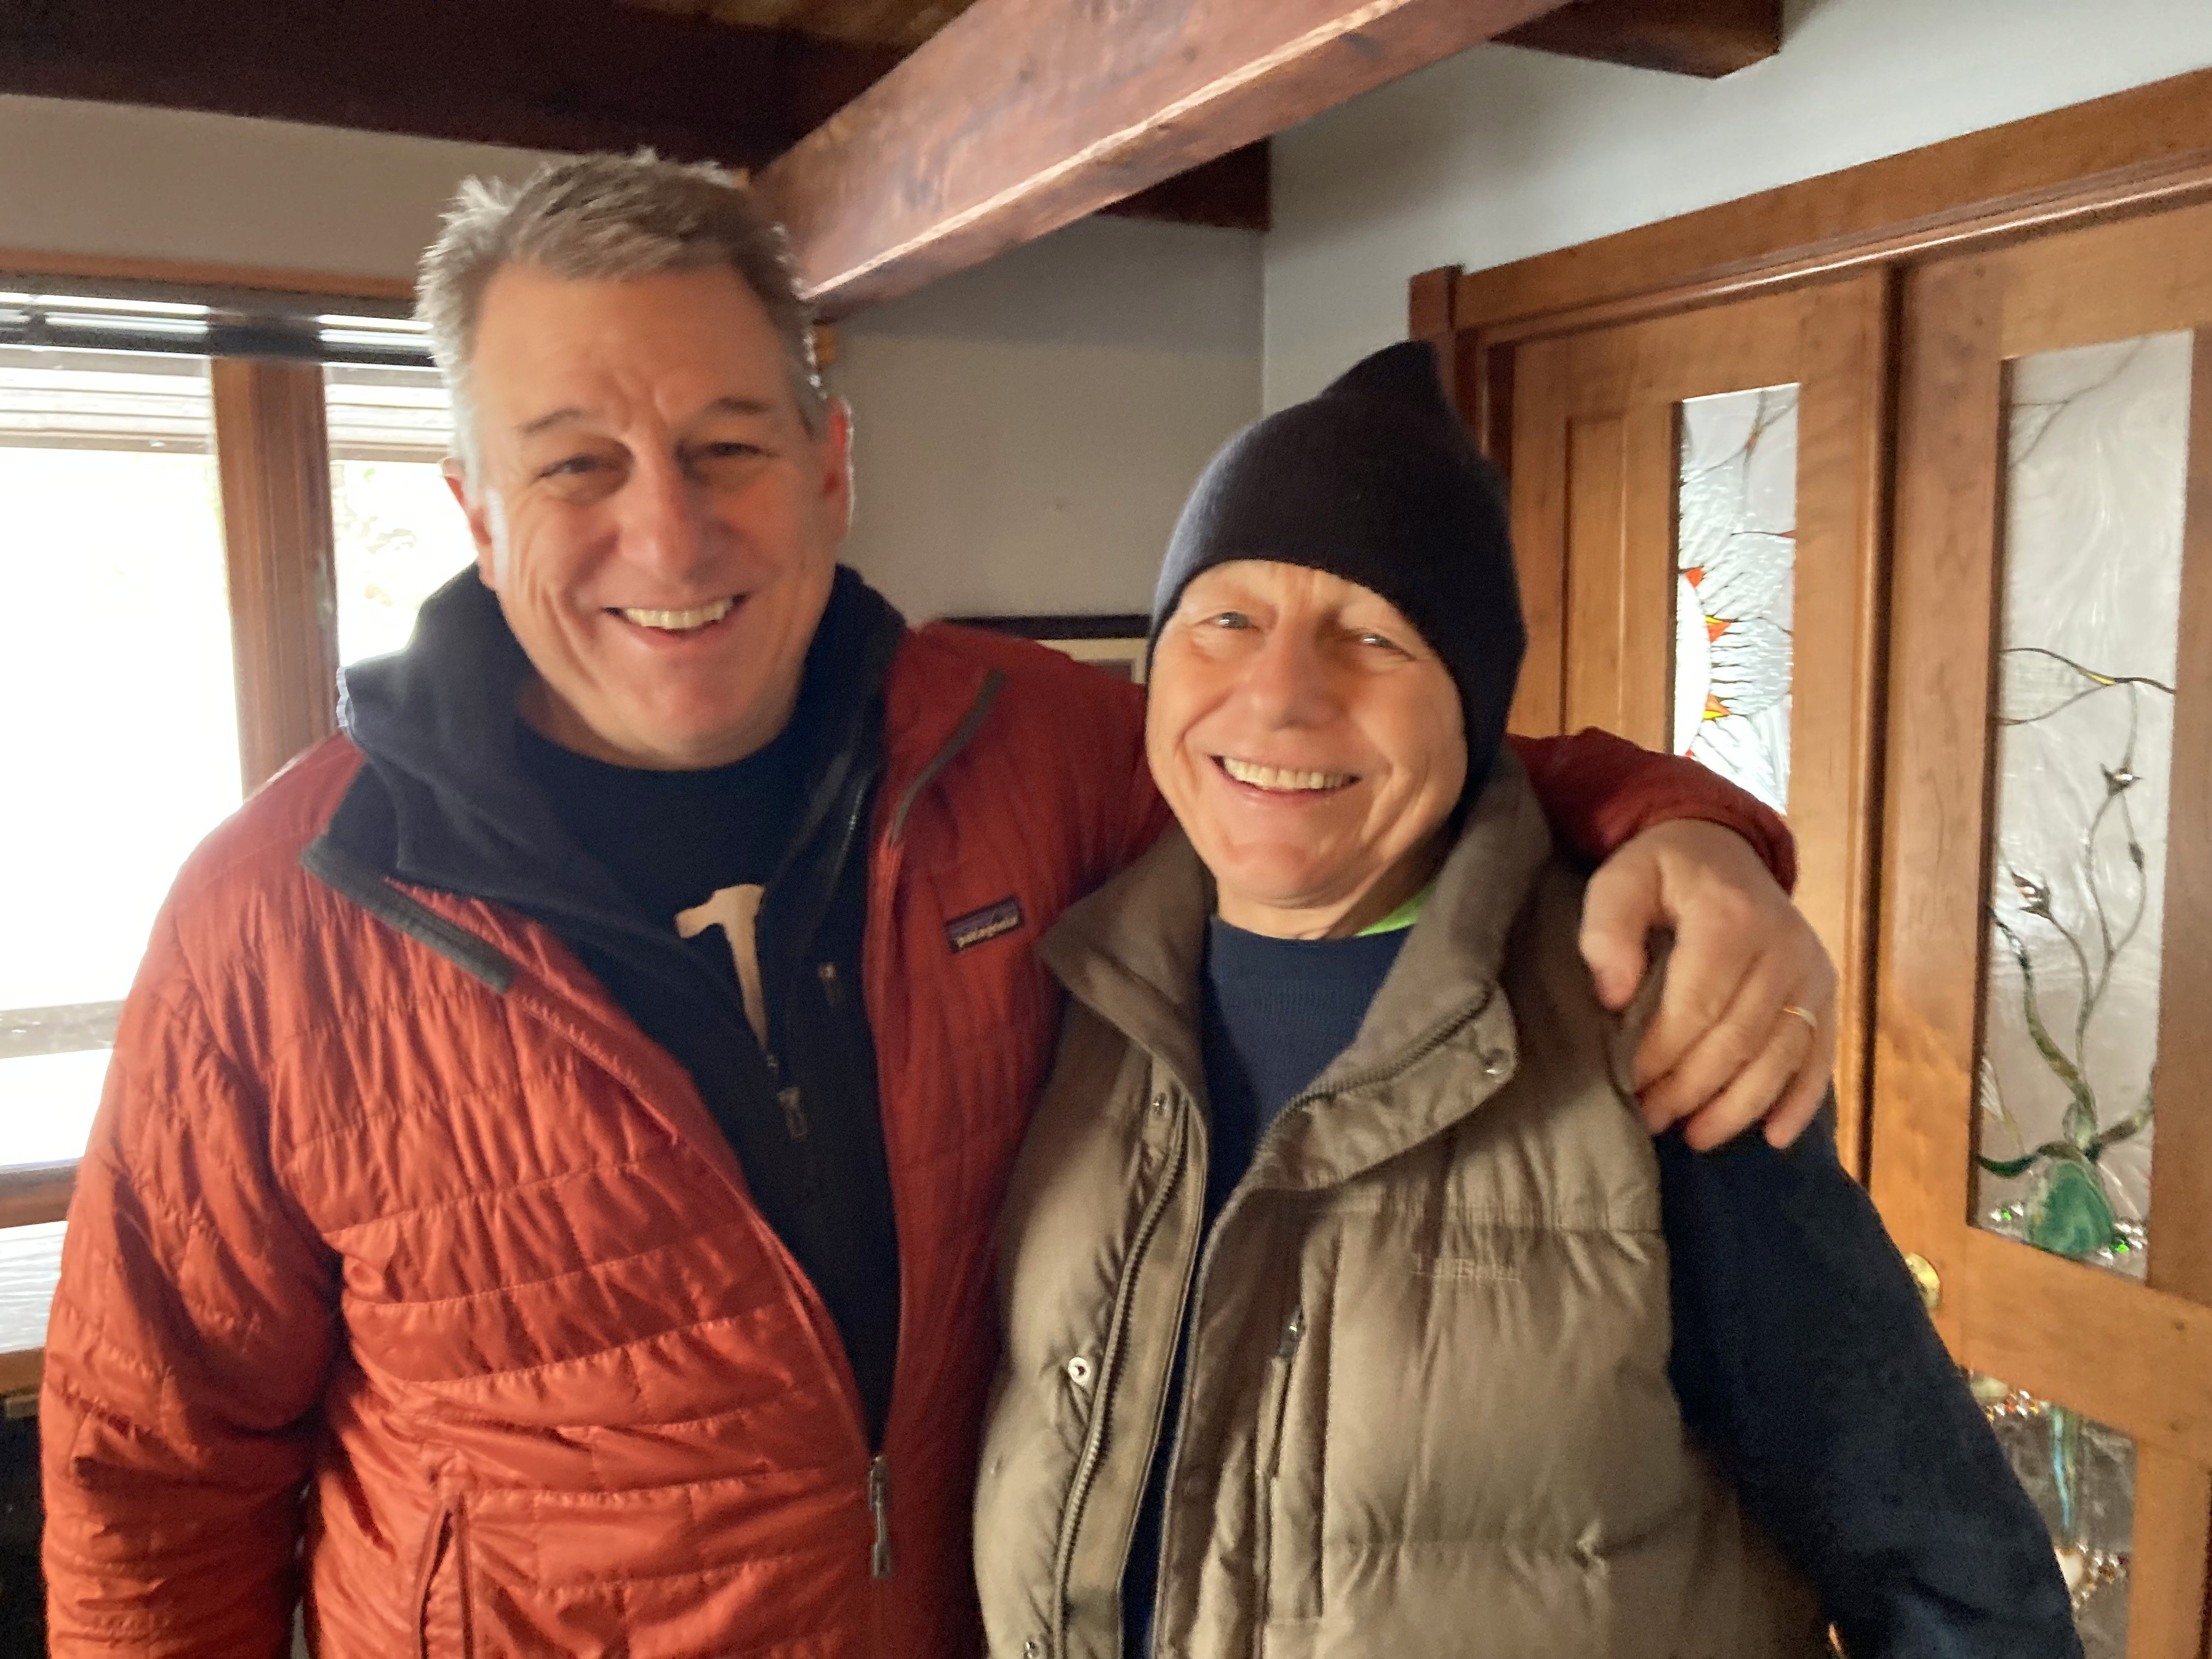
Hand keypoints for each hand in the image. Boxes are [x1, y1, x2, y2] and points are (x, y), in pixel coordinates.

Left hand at [1579, 819, 1836, 1149]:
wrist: (1723, 846)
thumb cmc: (1663, 870)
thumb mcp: (1621, 879)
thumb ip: (1607, 930)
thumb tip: (1613, 996)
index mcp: (1730, 918)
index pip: (1696, 1006)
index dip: (1660, 1055)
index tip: (1625, 1085)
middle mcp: (1782, 947)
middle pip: (1737, 1040)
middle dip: (1691, 1090)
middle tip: (1649, 1119)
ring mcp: (1811, 970)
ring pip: (1779, 1057)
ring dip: (1737, 1107)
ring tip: (1694, 1136)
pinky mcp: (1825, 989)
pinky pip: (1819, 1054)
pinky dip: (1800, 1101)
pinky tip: (1774, 1138)